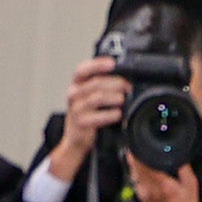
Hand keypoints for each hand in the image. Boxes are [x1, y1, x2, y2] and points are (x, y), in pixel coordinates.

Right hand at [43, 54, 127, 182]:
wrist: (76, 138)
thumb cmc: (87, 114)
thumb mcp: (90, 96)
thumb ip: (102, 85)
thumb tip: (126, 79)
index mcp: (76, 84)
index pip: (83, 69)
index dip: (97, 64)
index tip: (113, 63)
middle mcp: (73, 94)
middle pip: (95, 83)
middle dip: (115, 83)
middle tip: (127, 87)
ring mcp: (75, 109)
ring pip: (97, 98)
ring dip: (114, 97)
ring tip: (123, 99)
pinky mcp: (80, 123)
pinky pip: (98, 116)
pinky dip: (111, 114)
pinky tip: (118, 114)